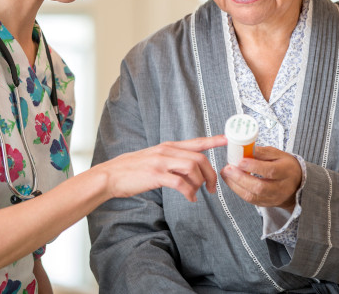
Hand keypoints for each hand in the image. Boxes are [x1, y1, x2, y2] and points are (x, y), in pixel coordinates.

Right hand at [98, 135, 226, 201]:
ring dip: (200, 183)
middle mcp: (166, 151)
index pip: (195, 142)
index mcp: (167, 146)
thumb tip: (188, 170)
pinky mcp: (156, 175)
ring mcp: (161, 162)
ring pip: (192, 168)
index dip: (213, 141)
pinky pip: (180, 183)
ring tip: (198, 194)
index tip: (227, 140)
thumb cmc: (132, 169)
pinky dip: (189, 192)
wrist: (111, 175)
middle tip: (213, 187)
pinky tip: (190, 198)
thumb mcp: (153, 158)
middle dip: (210, 174)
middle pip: (199, 158)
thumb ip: (171, 160)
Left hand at [220, 146, 301, 210]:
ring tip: (226, 173)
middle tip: (228, 168)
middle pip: (260, 187)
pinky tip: (230, 181)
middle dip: (241, 178)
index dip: (254, 166)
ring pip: (253, 196)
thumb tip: (246, 149)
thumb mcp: (277, 154)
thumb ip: (262, 152)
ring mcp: (274, 198)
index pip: (270, 171)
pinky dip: (238, 190)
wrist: (295, 184)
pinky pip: (250, 200)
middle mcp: (282, 188)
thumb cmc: (284, 166)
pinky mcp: (266, 204)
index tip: (240, 161)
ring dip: (236, 185)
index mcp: (287, 171)